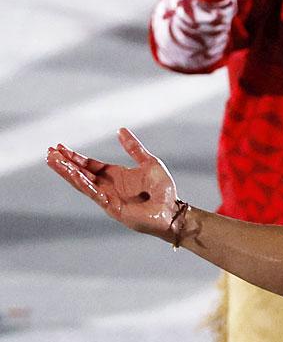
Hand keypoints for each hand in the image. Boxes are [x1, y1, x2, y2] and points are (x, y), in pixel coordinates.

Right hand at [47, 129, 180, 241]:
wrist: (173, 211)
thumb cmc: (164, 190)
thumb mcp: (149, 163)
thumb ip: (134, 148)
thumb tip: (121, 130)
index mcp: (115, 175)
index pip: (89, 165)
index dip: (75, 157)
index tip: (59, 147)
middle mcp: (109, 186)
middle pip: (81, 173)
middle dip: (65, 163)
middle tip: (49, 152)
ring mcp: (109, 198)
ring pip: (83, 183)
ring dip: (68, 173)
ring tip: (53, 161)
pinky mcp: (112, 207)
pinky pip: (95, 194)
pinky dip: (83, 184)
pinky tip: (73, 174)